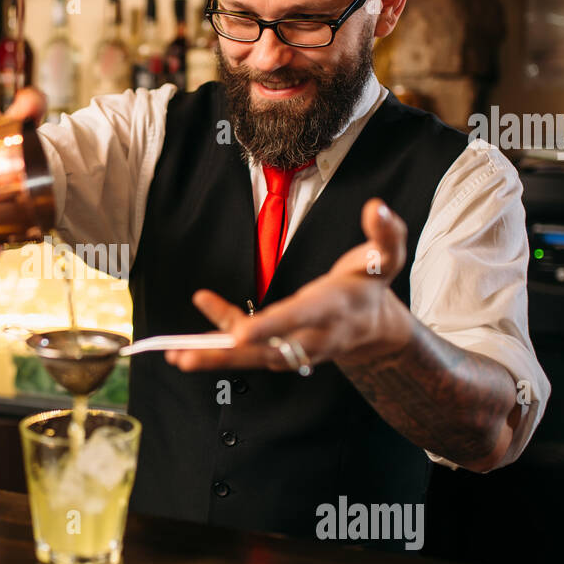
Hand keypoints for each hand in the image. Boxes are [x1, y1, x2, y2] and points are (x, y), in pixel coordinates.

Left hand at [165, 199, 413, 371]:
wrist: (375, 330)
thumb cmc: (371, 285)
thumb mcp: (388, 257)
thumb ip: (386, 233)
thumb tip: (376, 206)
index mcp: (333, 309)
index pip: (298, 317)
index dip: (271, 326)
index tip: (241, 334)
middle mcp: (312, 336)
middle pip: (267, 348)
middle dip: (228, 353)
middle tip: (188, 355)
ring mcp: (294, 350)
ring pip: (251, 358)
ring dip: (213, 357)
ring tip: (176, 356)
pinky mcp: (280, 353)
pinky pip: (246, 351)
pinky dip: (217, 346)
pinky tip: (184, 345)